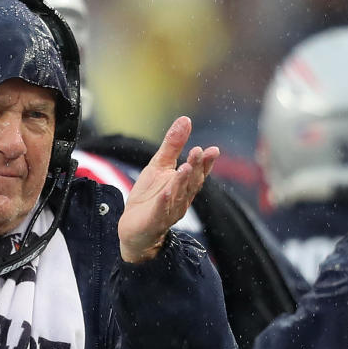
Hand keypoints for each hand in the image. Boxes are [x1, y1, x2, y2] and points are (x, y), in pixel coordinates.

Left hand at [117, 116, 218, 262]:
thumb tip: (186, 119)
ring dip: (182, 182)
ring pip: (178, 196)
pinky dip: (163, 202)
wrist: (134, 229)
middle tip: (199, 152)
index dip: (206, 163)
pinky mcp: (153, 221)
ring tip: (185, 167)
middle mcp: (181, 198)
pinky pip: (160, 211)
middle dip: (196, 167)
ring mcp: (168, 211)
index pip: (198, 173)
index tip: (213, 150)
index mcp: (184, 185)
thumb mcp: (159, 166)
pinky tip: (165, 192)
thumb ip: (173, 145)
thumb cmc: (149, 196)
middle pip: (191, 182)